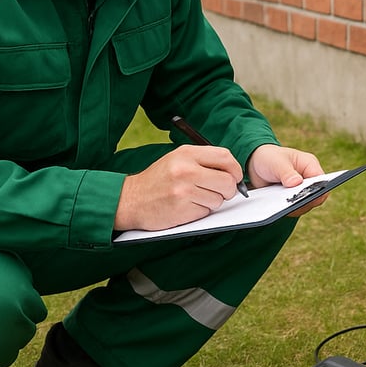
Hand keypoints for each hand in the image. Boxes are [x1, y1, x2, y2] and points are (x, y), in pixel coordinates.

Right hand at [114, 145, 244, 230]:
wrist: (130, 200)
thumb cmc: (158, 180)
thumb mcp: (177, 159)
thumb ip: (203, 161)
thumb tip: (233, 171)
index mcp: (186, 154)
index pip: (225, 157)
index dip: (235, 169)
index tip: (234, 177)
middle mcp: (186, 170)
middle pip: (227, 181)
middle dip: (228, 190)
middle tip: (220, 192)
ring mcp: (184, 190)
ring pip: (218, 199)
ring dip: (212, 202)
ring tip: (194, 198)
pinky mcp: (182, 209)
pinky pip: (206, 212)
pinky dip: (200, 211)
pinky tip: (186, 206)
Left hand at [246, 144, 327, 216]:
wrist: (255, 166)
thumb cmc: (269, 158)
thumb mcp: (276, 163)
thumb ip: (286, 172)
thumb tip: (297, 182)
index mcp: (310, 165)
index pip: (322, 181)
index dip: (319, 191)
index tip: (308, 197)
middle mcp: (308, 179)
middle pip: (316, 196)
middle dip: (304, 201)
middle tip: (290, 203)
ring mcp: (301, 191)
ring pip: (305, 205)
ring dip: (294, 207)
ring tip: (281, 206)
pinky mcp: (292, 200)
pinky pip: (294, 209)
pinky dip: (287, 210)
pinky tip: (278, 209)